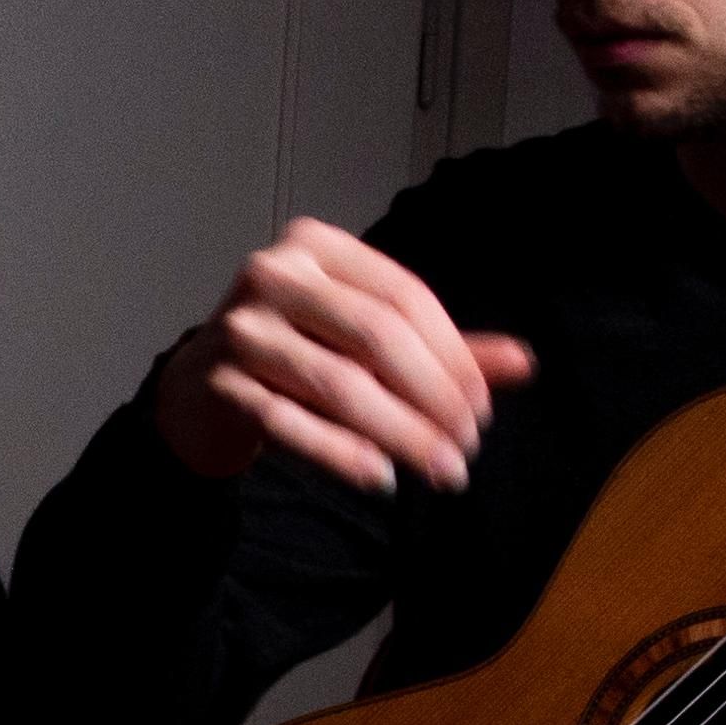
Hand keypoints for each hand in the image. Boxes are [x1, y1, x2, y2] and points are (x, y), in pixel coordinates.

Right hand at [149, 220, 534, 491]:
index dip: (452, 355)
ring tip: (441, 471)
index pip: (403, 296)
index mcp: (317, 246)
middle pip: (376, 337)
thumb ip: (442, 348)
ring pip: (339, 384)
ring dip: (400, 434)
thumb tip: (525, 363)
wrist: (199, 391)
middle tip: (467, 447)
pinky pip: (291, 422)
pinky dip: (340, 453)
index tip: (484, 408)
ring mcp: (241, 327)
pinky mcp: (219, 382)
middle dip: (433, 398)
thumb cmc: (297, 356)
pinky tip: (380, 478)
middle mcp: (274, 273)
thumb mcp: (368, 342)